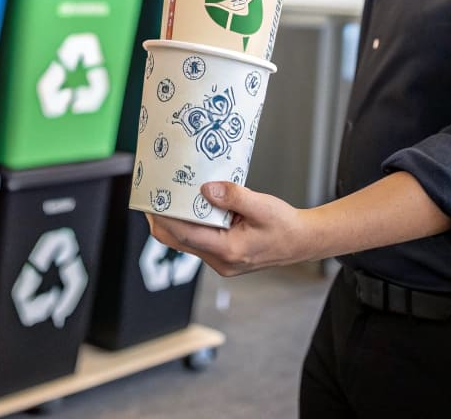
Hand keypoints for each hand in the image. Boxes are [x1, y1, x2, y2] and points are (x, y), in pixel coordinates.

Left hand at [146, 181, 319, 276]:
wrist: (301, 242)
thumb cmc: (284, 225)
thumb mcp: (262, 206)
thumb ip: (234, 196)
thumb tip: (206, 188)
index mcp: (229, 251)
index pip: (186, 234)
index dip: (165, 218)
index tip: (151, 201)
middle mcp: (220, 261)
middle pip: (179, 241)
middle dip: (161, 220)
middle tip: (150, 196)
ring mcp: (220, 261)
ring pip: (185, 242)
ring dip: (173, 222)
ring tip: (165, 196)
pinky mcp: (221, 255)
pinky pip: (197, 240)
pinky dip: (188, 224)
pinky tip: (186, 205)